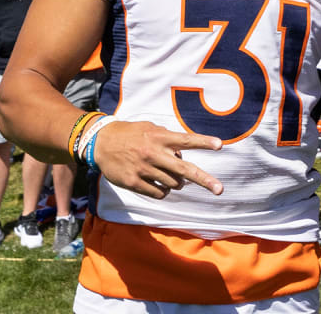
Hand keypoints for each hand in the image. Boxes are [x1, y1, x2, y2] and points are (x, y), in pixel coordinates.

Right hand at [93, 120, 223, 198]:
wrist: (100, 142)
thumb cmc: (131, 134)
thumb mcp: (150, 128)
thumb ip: (168, 138)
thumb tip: (183, 155)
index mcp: (159, 137)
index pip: (186, 139)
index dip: (204, 142)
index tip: (220, 145)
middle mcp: (153, 153)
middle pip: (184, 169)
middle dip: (204, 180)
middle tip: (220, 189)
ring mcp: (144, 169)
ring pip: (173, 184)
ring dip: (177, 183)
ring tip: (171, 177)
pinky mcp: (134, 182)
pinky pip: (159, 193)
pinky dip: (164, 191)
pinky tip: (160, 185)